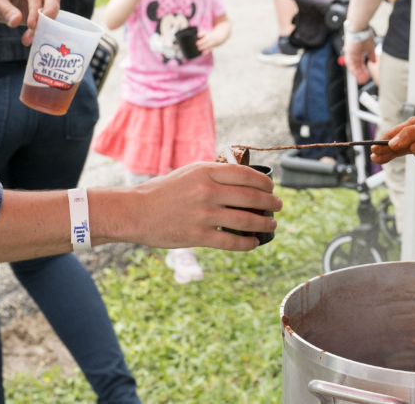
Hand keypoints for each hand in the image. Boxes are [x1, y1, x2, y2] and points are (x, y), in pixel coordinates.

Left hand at [0, 0, 59, 45]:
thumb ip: (4, 10)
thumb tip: (17, 22)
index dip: (36, 9)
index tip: (32, 25)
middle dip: (48, 15)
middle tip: (40, 31)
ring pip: (49, 9)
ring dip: (43, 25)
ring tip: (28, 39)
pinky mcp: (32, 9)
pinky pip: (41, 19)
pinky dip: (37, 29)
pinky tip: (28, 38)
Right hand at [114, 163, 281, 250]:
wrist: (136, 211)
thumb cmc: (163, 191)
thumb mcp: (189, 172)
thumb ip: (214, 174)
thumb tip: (243, 179)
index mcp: (206, 171)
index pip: (246, 175)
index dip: (265, 183)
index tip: (271, 189)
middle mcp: (207, 191)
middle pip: (251, 197)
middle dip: (270, 203)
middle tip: (278, 207)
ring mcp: (203, 214)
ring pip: (246, 220)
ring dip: (264, 224)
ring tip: (271, 225)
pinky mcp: (198, 236)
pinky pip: (231, 241)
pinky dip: (247, 243)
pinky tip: (253, 242)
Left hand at [195, 28, 222, 53]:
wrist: (216, 38)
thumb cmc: (207, 36)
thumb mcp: (204, 33)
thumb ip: (199, 35)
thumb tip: (194, 37)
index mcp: (206, 34)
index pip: (203, 33)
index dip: (201, 34)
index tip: (198, 36)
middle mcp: (209, 38)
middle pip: (206, 39)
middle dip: (201, 42)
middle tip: (196, 44)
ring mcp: (211, 42)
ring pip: (208, 44)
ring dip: (203, 47)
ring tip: (198, 49)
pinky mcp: (211, 46)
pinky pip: (209, 49)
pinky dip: (206, 51)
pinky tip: (202, 53)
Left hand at [344, 36, 376, 83]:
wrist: (360, 29)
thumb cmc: (365, 36)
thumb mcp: (371, 48)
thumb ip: (371, 55)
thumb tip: (374, 62)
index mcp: (359, 52)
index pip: (360, 63)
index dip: (364, 70)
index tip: (367, 76)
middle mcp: (354, 54)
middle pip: (356, 66)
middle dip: (360, 74)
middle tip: (364, 80)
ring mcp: (350, 53)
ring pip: (353, 66)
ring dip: (357, 74)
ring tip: (361, 80)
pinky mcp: (348, 53)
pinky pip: (350, 64)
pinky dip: (353, 70)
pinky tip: (357, 75)